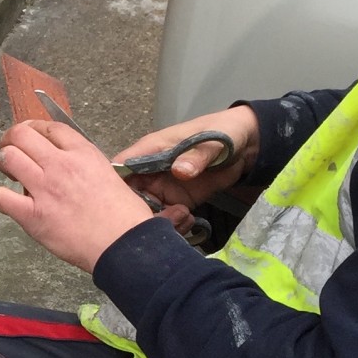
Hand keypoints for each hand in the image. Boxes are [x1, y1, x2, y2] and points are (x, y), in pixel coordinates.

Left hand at [0, 119, 163, 271]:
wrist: (123, 243)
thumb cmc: (121, 215)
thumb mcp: (106, 173)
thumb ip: (81, 163)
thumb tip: (60, 162)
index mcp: (82, 153)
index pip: (48, 127)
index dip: (33, 129)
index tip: (28, 137)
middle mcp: (60, 165)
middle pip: (21, 134)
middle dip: (10, 140)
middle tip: (10, 152)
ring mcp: (44, 188)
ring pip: (8, 157)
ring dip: (3, 163)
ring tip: (11, 175)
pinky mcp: (32, 215)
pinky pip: (0, 197)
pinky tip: (8, 203)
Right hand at [113, 105, 259, 209]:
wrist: (246, 146)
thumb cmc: (222, 133)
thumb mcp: (211, 142)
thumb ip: (195, 156)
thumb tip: (179, 172)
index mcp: (149, 151)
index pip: (118, 168)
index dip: (111, 187)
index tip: (119, 207)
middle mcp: (149, 172)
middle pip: (126, 196)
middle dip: (133, 212)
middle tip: (153, 221)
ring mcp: (161, 188)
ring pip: (143, 210)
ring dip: (154, 221)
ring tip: (177, 222)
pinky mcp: (176, 201)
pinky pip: (165, 217)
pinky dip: (172, 225)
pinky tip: (187, 223)